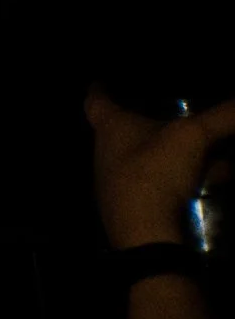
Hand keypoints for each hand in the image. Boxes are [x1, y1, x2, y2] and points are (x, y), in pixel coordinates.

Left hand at [85, 83, 234, 248]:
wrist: (146, 237)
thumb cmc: (154, 174)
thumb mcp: (193, 137)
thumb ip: (221, 117)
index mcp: (110, 127)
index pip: (97, 99)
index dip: (101, 87)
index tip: (104, 81)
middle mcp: (108, 153)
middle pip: (131, 130)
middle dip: (163, 126)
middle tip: (190, 121)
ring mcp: (121, 182)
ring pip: (155, 160)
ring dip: (185, 158)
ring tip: (218, 160)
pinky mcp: (138, 207)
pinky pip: (164, 186)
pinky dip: (188, 183)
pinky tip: (212, 185)